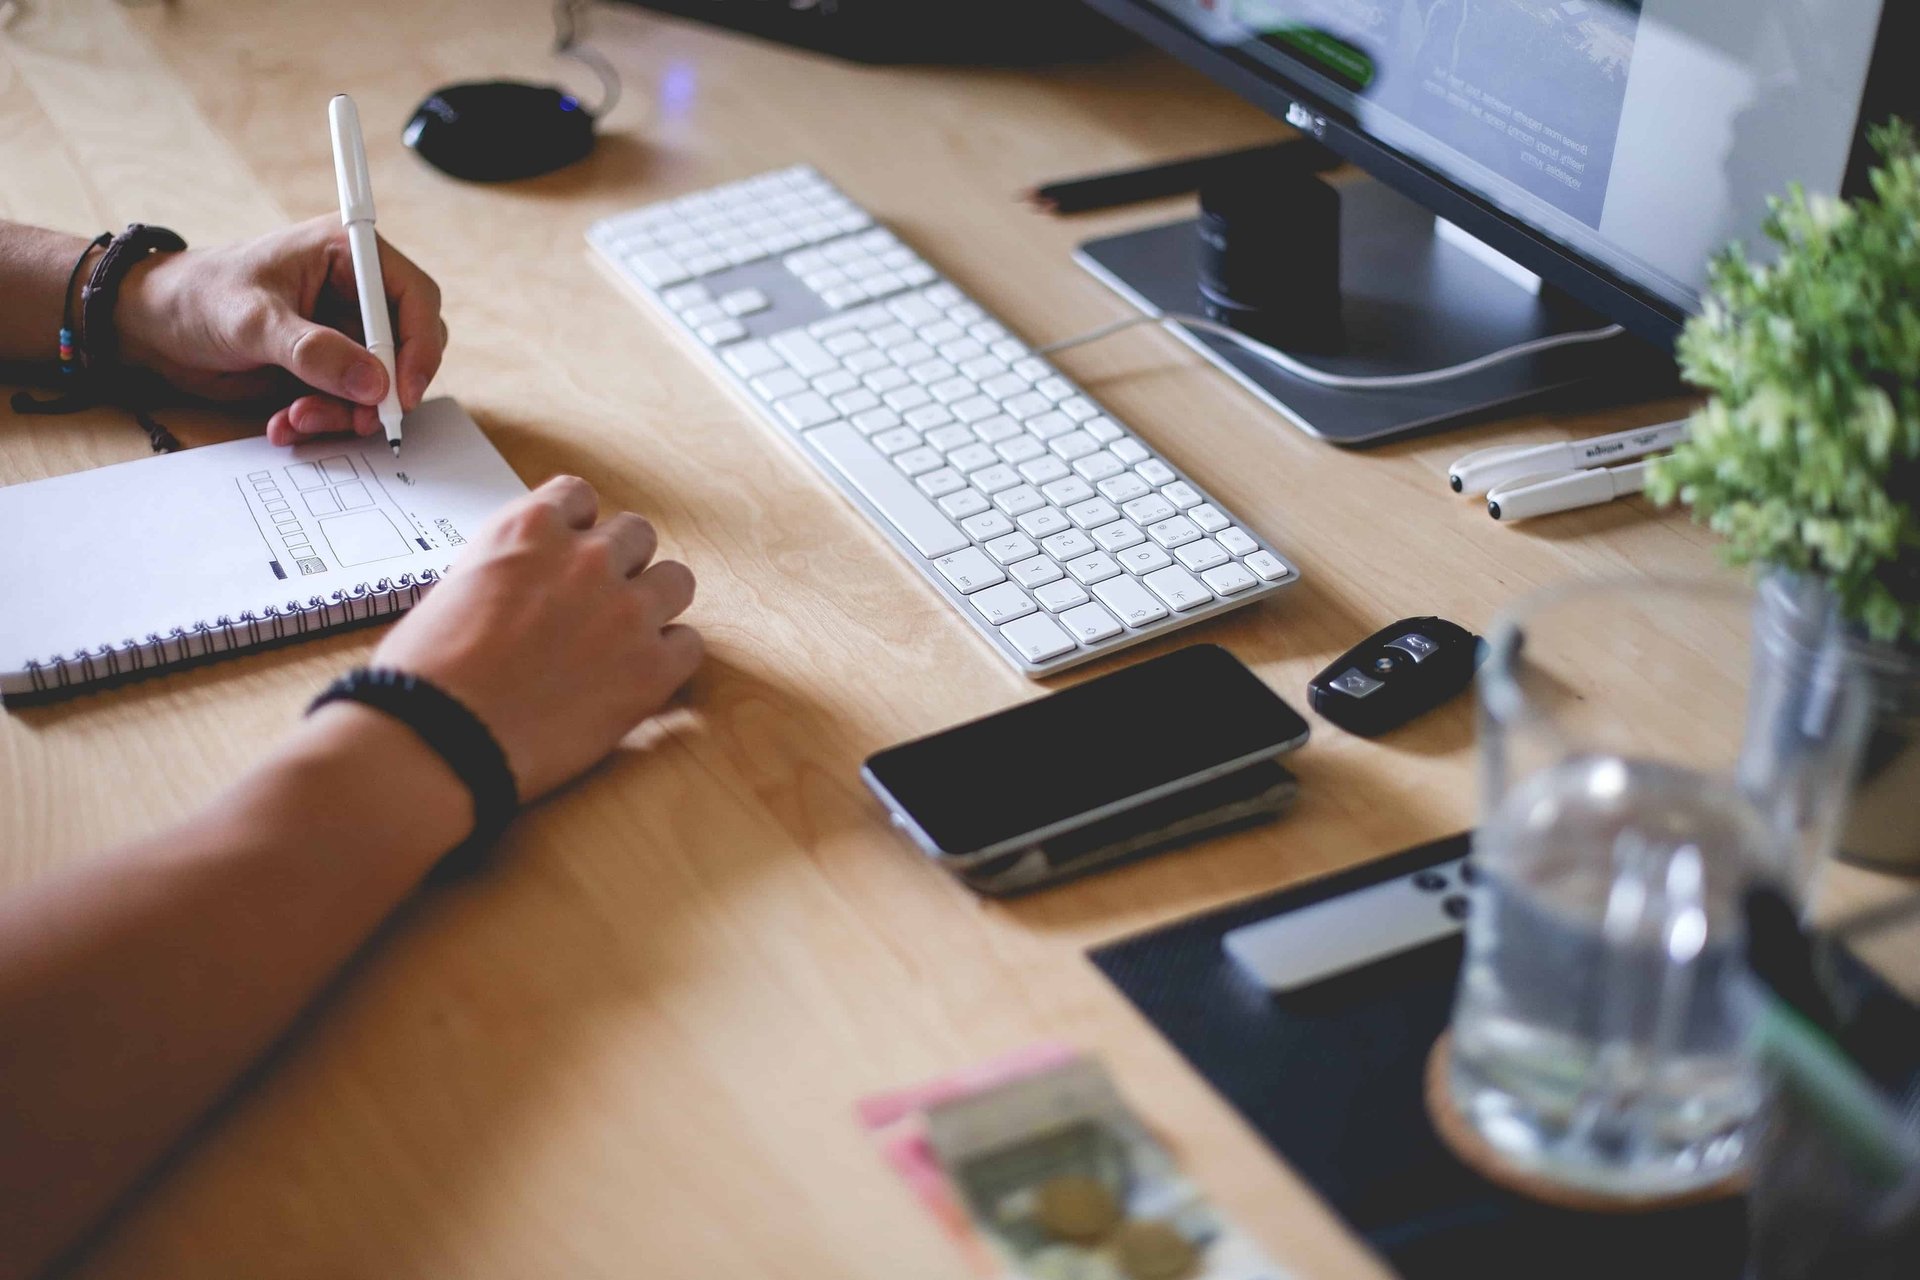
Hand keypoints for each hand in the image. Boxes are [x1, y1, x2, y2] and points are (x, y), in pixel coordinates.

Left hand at [113, 216, 446, 445]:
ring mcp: (344, 333)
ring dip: (344, 414)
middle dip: (382, 391)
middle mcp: (356, 293)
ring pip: (379, 387)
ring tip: (296, 420)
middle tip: (356, 419)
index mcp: (349, 255)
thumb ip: (313, 351)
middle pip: (407, 349)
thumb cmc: (197, 297)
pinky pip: (348, 405)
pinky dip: (323, 421)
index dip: (419, 346)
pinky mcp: (327, 368)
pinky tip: (285, 422)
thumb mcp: (253, 320)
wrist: (153, 326)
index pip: (415, 298)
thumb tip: (374, 383)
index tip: (402, 391)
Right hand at [369, 477, 702, 802]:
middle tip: (598, 602)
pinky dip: (668, 659)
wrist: (438, 738)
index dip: (577, 529)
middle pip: (637, 534)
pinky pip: (689, 644)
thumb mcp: (455, 588)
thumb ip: (506, 570)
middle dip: (620, 564)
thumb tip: (522, 585)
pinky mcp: (651, 669)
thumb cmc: (425, 674)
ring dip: (655, 603)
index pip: (579, 497)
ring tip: (626, 638)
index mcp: (529, 529)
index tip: (569, 554)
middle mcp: (586, 558)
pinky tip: (639, 678)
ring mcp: (626, 611)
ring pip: (676, 580)